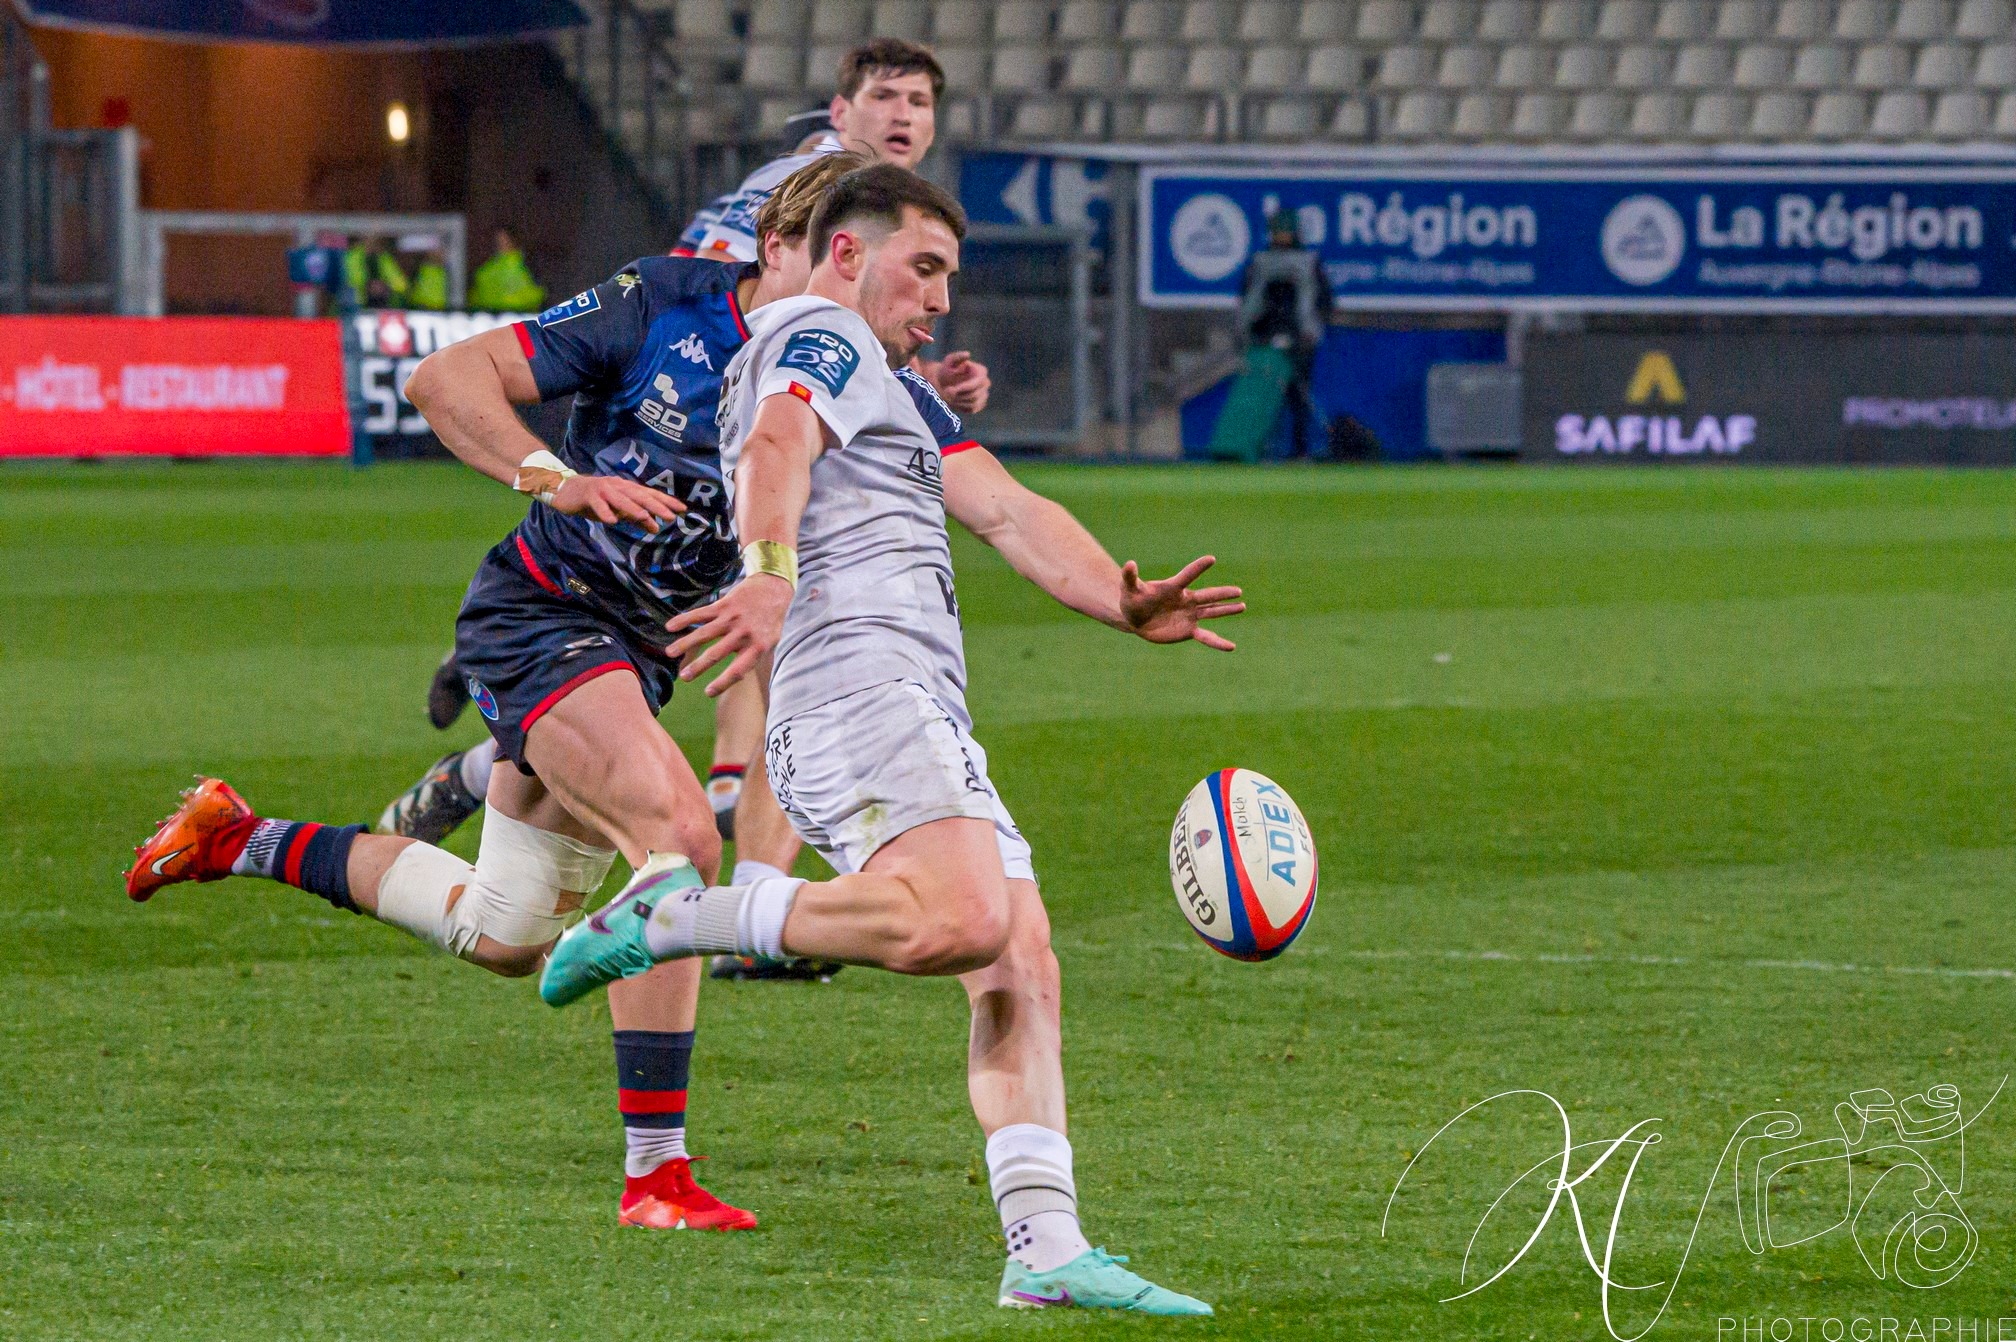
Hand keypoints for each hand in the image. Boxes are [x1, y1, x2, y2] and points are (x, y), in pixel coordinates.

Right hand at [550, 474, 685, 532]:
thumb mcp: (618, 510)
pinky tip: (611, 521)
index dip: (666, 501)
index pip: (650, 494)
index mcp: (627, 489)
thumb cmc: (595, 500)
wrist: (565, 490)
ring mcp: (603, 489)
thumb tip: (656, 528)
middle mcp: (618, 486)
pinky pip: (597, 505)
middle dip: (655, 505)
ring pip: (620, 499)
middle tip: (671, 516)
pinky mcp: (588, 495)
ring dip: (632, 508)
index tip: (683, 509)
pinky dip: (604, 512)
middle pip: (639, 495)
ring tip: (644, 517)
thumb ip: (636, 518)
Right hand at [664, 574, 793, 696]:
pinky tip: (670, 627)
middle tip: (683, 677)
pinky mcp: (724, 605)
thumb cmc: (770, 622)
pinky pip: (701, 613)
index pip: (739, 670)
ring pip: (704, 633)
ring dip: (685, 644)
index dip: (723, 683)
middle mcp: (744, 633)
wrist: (773, 588)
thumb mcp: (770, 643)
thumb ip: (754, 659)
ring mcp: (732, 618)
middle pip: (717, 653)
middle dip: (698, 667)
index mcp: (758, 647)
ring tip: (669, 654)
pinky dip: (685, 619)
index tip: (708, 693)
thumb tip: (737, 679)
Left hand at [927, 351, 989, 415]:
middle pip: (975, 395)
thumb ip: (957, 357)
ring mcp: (984, 394)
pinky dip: (961, 407)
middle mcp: (986, 383)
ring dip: (958, 401)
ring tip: (949, 396)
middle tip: (946, 392)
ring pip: (973, 403)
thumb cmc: (947, 370)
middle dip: (959, 396)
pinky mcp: (980, 404)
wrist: (944, 382)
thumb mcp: (949, 361)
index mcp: (981, 372)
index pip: (976, 383)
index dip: (963, 388)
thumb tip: (967, 354)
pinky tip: (954, 401)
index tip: (948, 389)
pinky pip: (972, 409)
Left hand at [1118, 555, 1244, 651]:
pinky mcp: (1188, 630)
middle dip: (1222, 594)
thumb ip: (1130, 577)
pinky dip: (1218, 642)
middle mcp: (1186, 600)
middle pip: (1207, 596)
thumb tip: (1129, 564)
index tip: (1211, 559)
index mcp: (1173, 587)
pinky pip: (1206, 636)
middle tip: (1238, 591)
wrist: (1136, 619)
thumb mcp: (1129, 589)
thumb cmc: (1133, 600)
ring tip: (1242, 606)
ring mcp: (1189, 615)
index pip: (1187, 576)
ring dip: (1226, 610)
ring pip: (1212, 612)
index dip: (1198, 568)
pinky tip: (1231, 647)